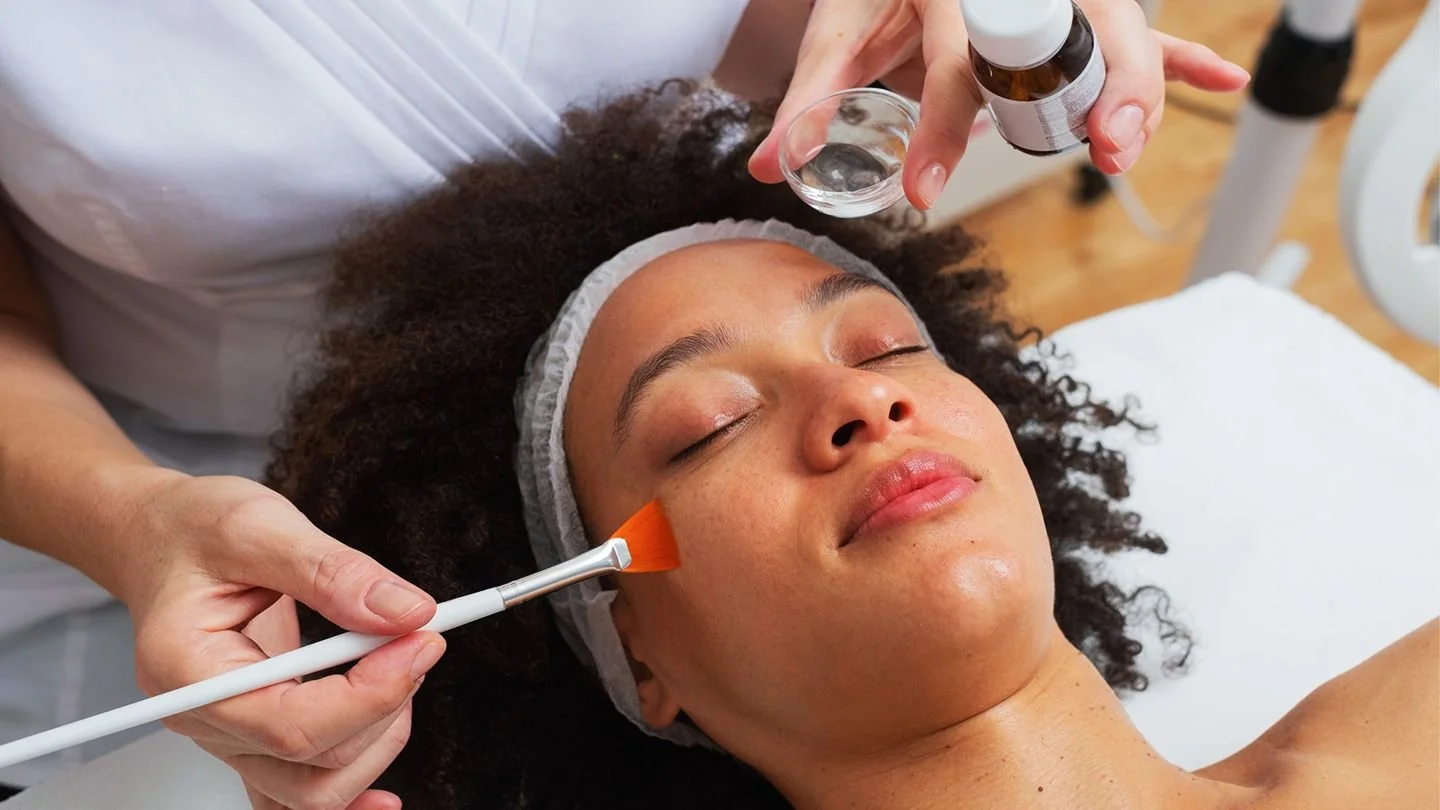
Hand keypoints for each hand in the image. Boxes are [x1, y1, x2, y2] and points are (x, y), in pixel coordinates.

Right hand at [116, 470, 442, 809]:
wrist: (160, 537)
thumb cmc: (194, 530)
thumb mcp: (262, 526)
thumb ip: (334, 573)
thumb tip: (407, 612)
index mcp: (188, 671)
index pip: (290, 723)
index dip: (372, 692)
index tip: (423, 641)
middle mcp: (202, 718)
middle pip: (310, 764)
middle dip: (385, 707)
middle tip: (420, 639)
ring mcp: (228, 735)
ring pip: (313, 791)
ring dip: (378, 742)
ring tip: (401, 668)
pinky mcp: (255, 734)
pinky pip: (297, 793)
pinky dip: (348, 792)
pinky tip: (383, 789)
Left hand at [748, 0, 1250, 207]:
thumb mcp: (837, 31)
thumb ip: (809, 98)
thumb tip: (769, 167)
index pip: (946, 62)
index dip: (936, 129)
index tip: (924, 190)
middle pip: (1060, 38)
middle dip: (1082, 98)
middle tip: (1097, 155)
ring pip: (1116, 28)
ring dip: (1137, 88)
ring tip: (1126, 149)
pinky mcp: (1082, 1)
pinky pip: (1142, 24)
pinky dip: (1180, 58)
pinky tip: (1224, 81)